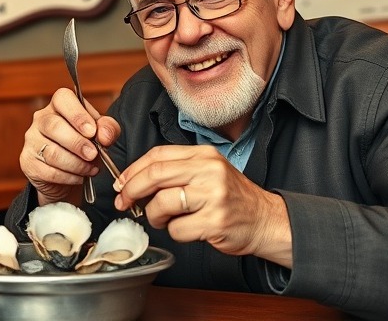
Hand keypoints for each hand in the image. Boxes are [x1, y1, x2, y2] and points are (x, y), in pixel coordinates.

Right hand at [21, 88, 118, 204]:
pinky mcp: (28, 162)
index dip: (78, 115)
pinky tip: (79, 177)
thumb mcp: (100, 134)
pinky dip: (68, 177)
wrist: (67, 175)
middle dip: (78, 143)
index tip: (92, 131)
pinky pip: (49, 171)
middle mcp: (40, 119)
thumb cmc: (84, 147)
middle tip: (93, 154)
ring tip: (91, 169)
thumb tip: (105, 136)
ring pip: (52, 152)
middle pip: (54, 126)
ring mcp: (31, 141)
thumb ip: (108, 129)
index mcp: (58, 105)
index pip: (63, 99)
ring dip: (76, 164)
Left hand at [114, 145, 292, 266]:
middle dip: (132, 190)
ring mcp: (213, 196)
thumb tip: (132, 181)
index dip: (133, 170)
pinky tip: (188, 228)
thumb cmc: (230, 198)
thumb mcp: (207, 172)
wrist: (266, 220)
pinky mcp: (215, 221)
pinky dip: (175, 232)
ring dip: (154, 216)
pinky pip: (177, 229)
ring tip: (165, 219)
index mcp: (204, 155)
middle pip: (154, 176)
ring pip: (161, 203)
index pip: (157, 156)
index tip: (121, 183)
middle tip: (124, 202)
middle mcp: (209, 171)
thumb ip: (175, 171)